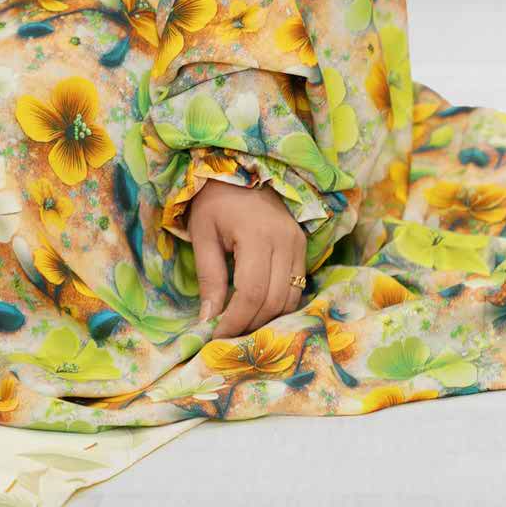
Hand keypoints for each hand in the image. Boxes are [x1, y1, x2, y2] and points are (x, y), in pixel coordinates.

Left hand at [188, 178, 306, 337]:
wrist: (240, 169)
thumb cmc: (215, 200)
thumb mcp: (203, 235)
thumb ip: (208, 278)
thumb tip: (208, 321)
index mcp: (257, 235)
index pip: (251, 293)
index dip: (235, 320)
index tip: (217, 337)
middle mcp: (285, 240)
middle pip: (274, 301)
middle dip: (250, 324)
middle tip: (227, 336)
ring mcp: (298, 243)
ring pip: (290, 299)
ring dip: (266, 319)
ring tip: (241, 325)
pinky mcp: (302, 247)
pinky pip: (297, 287)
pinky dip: (278, 305)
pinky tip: (257, 309)